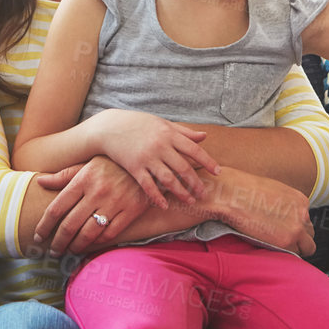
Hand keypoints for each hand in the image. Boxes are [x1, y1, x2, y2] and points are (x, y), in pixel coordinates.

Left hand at [32, 157, 153, 257]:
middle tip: (53, 251)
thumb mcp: (87, 164)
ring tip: (70, 250)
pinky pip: (110, 233)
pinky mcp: (131, 210)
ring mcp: (115, 202)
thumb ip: (63, 176)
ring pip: (89, 233)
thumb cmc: (112, 163)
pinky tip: (91, 243)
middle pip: (70, 225)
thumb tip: (39, 182)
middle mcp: (97, 191)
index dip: (44, 226)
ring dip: (76, 246)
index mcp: (83, 179)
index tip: (38, 236)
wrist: (146, 160)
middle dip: (58, 242)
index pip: (57, 208)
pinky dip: (98, 242)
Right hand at [88, 109, 219, 207]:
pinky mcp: (134, 167)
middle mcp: (160, 146)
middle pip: (183, 167)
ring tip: (190, 201)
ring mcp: (147, 157)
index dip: (207, 162)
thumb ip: (184, 131)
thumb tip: (204, 137)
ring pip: (168, 179)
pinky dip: (157, 196)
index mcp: (169, 133)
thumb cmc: (138, 124)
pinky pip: (148, 185)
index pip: (194, 149)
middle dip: (195, 183)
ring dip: (181, 192)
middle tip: (205, 194)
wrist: (109, 127)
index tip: (218, 172)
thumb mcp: (162, 123)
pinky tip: (165, 205)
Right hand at [207, 171, 314, 256]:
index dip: (295, 226)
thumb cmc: (244, 191)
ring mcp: (297, 228)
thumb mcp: (272, 191)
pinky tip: (273, 250)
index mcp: (300, 200)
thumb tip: (281, 215)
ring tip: (277, 248)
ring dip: (295, 249)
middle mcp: (303, 213)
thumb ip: (284, 205)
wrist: (232, 195)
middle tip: (281, 240)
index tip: (285, 229)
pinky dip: (286, 255)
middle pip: (310, 233)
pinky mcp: (286, 241)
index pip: (305, 220)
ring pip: (307, 247)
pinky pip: (294, 255)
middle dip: (299, 238)